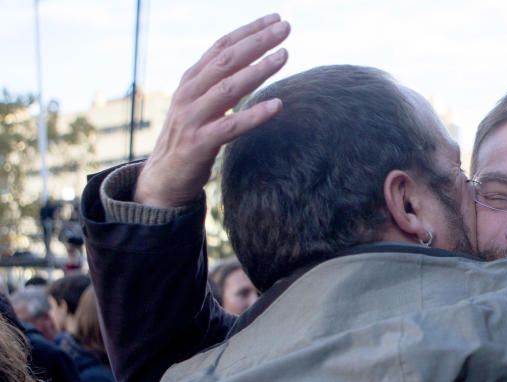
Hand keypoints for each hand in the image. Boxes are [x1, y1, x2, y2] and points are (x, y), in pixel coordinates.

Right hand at [134, 14, 290, 207]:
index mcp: (191, 81)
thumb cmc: (189, 138)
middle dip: (257, 41)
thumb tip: (249, 63)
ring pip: (228, 88)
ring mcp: (192, 118)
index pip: (221, 47)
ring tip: (284, 55)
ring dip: (258, 70)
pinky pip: (231, 126)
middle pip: (226, 60)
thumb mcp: (201, 104)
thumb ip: (219, 84)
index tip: (275, 19)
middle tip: (285, 27)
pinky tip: (278, 105)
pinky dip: (255, 115)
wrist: (163, 178)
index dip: (248, 31)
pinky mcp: (199, 143)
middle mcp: (189, 93)